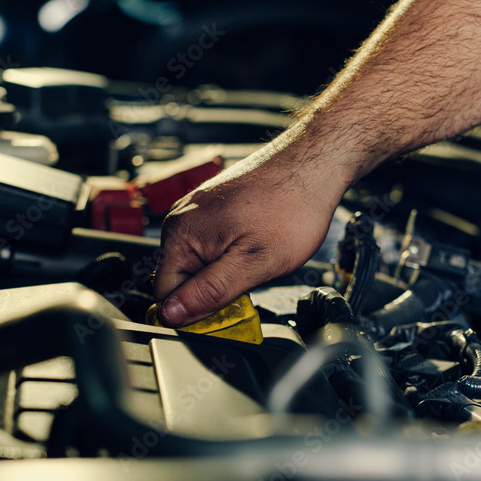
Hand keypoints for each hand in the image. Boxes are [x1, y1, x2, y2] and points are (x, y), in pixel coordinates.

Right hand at [153, 140, 349, 326]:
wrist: (313, 166)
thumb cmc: (291, 206)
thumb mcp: (253, 264)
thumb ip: (209, 292)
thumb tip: (173, 314)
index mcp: (181, 234)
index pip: (166, 295)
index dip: (193, 313)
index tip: (224, 314)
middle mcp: (182, 219)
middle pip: (182, 280)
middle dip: (211, 291)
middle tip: (249, 283)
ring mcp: (198, 211)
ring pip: (200, 264)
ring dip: (224, 274)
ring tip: (257, 260)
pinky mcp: (215, 208)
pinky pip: (212, 246)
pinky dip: (232, 255)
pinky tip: (256, 247)